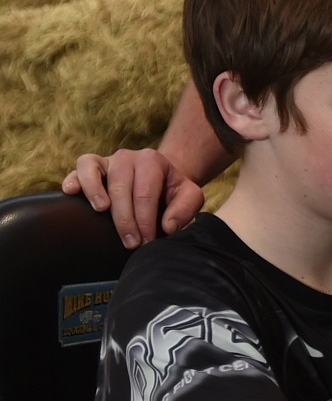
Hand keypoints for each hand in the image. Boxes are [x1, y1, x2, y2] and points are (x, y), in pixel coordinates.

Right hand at [62, 148, 204, 248]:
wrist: (158, 179)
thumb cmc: (172, 192)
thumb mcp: (189, 197)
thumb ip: (185, 208)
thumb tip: (168, 226)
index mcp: (152, 161)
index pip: (146, 193)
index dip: (145, 220)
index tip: (146, 242)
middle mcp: (128, 157)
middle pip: (121, 187)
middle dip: (125, 219)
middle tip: (130, 243)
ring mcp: (107, 159)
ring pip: (95, 172)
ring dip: (95, 192)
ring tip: (101, 211)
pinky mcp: (90, 165)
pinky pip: (79, 167)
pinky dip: (74, 179)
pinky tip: (72, 192)